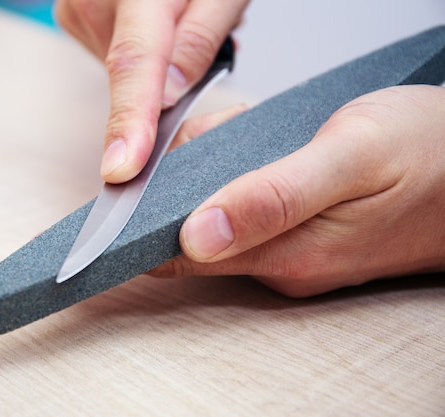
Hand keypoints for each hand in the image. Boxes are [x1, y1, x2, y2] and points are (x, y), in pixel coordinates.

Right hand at [55, 0, 249, 182]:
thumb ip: (200, 38)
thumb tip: (168, 97)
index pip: (133, 67)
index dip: (129, 122)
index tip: (121, 169)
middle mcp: (96, 3)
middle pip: (129, 76)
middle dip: (166, 83)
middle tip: (203, 48)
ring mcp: (78, 12)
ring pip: (122, 70)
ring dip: (154, 65)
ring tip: (176, 19)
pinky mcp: (76, 19)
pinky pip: (113, 57)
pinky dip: (138, 56)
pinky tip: (154, 26)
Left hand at [150, 85, 444, 296]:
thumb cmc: (427, 152)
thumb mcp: (351, 158)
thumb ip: (273, 198)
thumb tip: (198, 235)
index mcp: (286, 255)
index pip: (179, 259)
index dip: (141, 229)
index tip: (125, 193)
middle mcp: (282, 263)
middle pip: (190, 235)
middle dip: (179, 185)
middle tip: (199, 135)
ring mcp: (293, 250)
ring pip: (217, 215)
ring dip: (212, 172)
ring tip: (233, 131)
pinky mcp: (304, 233)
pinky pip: (247, 207)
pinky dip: (237, 173)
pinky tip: (255, 142)